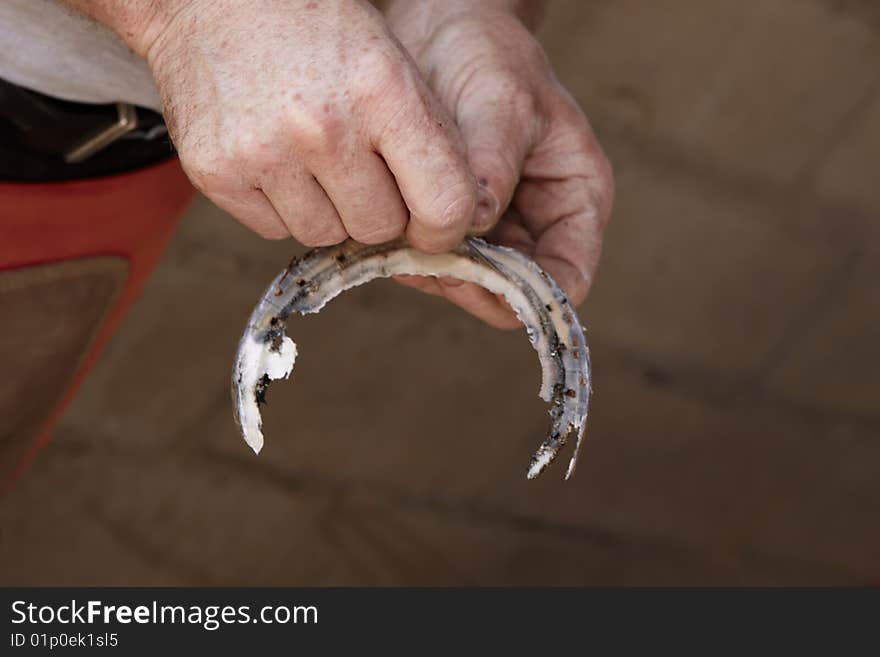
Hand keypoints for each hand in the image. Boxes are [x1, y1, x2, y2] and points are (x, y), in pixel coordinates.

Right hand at [84, 0, 494, 252]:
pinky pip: (274, 230)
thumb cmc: (314, 28)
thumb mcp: (389, 61)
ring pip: (324, 235)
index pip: (444, 204)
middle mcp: (323, 128)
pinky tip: (272, 156)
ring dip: (327, 209)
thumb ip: (424, 137)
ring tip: (309, 155)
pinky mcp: (216, 173)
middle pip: (379, 228)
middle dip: (377, 207)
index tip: (433, 224)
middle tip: (359, 167)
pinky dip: (280, 206)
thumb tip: (449, 220)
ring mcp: (263, 153)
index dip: (444, 227)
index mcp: (382, 90)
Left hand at [384, 0, 613, 327]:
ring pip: (469, 282)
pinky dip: (411, 257)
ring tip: (393, 243)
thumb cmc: (487, 52)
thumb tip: (473, 223)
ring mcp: (495, 227)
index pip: (567, 278)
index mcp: (576, 196)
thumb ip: (492, 163)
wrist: (440, 28)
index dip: (526, 296)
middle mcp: (539, 222)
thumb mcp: (501, 99)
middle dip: (467, 285)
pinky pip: (436, 259)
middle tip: (417, 261)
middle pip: (512, 291)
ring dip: (432, 273)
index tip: (473, 279)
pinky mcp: (454, 222)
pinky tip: (384, 236)